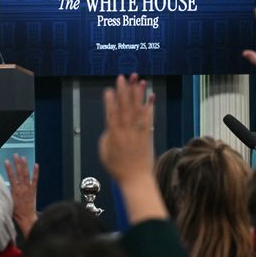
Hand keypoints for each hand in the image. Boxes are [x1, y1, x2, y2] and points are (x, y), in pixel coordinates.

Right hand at [5, 154, 38, 237]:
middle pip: (19, 173)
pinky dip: (36, 172)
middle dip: (17, 163)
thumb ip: (5, 194)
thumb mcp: (7, 203)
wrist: (26, 218)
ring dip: (25, 166)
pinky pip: (35, 180)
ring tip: (23, 158)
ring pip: (26, 175)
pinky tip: (36, 165)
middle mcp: (22, 189)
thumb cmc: (16, 212)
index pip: (11, 177)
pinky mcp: (34, 191)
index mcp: (15, 191)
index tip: (6, 161)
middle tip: (16, 155)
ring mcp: (28, 189)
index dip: (9, 169)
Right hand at [99, 74, 165, 222]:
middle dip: (124, 91)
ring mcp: (138, 133)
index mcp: (114, 136)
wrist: (136, 179)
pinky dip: (150, 106)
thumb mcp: (104, 152)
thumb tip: (111, 126)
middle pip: (125, 108)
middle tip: (123, 77)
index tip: (109, 90)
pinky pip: (149, 118)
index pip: (111, 115)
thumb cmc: (117, 168)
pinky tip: (150, 95)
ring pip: (137, 109)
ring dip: (138, 94)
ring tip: (139, 80)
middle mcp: (127, 132)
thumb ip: (107, 136)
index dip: (110, 102)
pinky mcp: (147, 134)